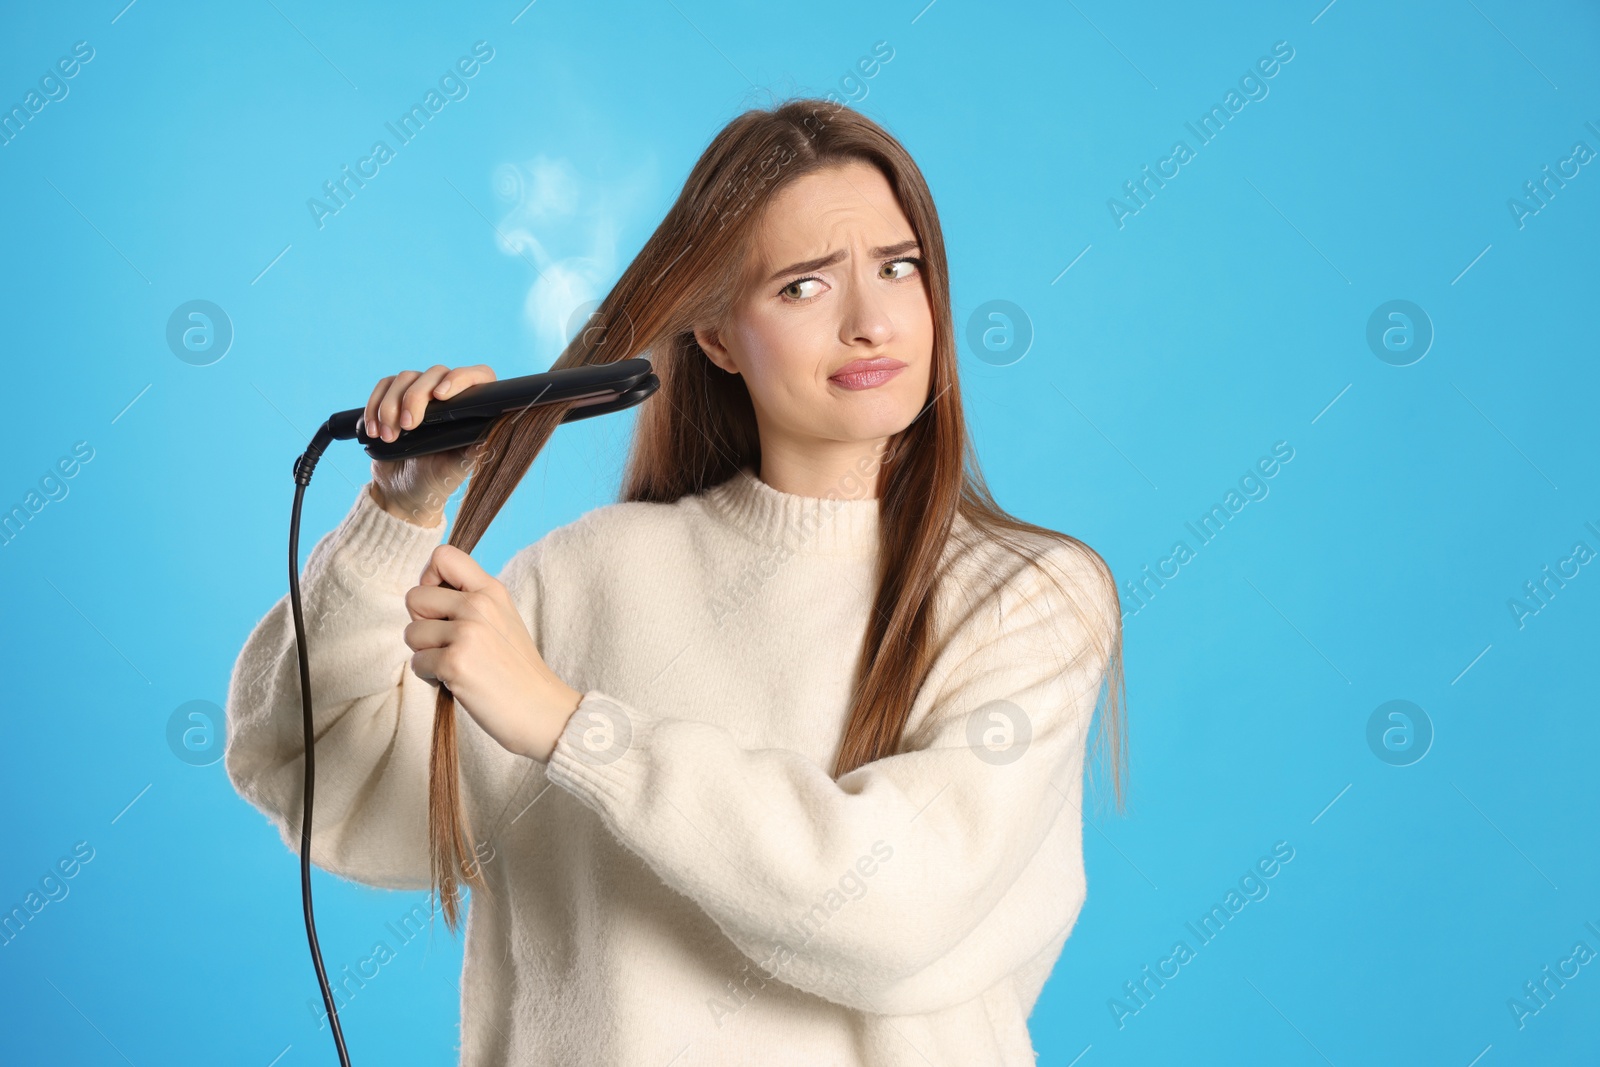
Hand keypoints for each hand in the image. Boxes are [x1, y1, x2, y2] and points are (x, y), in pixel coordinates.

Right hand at [364, 364, 496, 526]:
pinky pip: (384, 387)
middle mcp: (448, 397)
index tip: (441, 396)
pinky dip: (374, 406)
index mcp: (471, 410)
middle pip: (434, 374)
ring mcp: (420, 394)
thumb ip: (473, 452)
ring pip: (405, 378)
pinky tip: (373, 430)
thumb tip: (492, 435)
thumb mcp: (456, 470)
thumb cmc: (435, 481)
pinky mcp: (395, 398)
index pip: (478, 377)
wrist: (402, 492)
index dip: (461, 378)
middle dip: (415, 398)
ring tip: (387, 436)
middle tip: (407, 426)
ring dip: (390, 406)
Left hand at [403, 544, 581, 761]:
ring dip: (425, 653)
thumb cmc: (518, 670)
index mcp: (492, 590)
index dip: (428, 578)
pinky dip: (430, 676)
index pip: (442, 555)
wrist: (542, 710)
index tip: (439, 604)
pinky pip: (417, 662)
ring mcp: (468, 633)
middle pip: (414, 597)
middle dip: (422, 623)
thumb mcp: (502, 619)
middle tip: (447, 643)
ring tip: (455, 664)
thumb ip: (471, 600)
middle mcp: (479, 604)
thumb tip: (427, 594)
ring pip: (411, 632)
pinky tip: (455, 681)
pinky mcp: (456, 663)